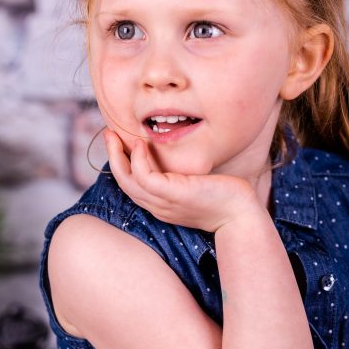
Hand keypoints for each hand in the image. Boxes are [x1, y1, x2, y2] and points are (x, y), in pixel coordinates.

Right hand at [104, 130, 261, 232]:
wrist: (241, 215)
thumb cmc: (225, 198)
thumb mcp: (196, 185)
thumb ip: (182, 175)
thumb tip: (177, 155)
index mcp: (161, 204)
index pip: (132, 185)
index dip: (121, 163)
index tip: (119, 143)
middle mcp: (158, 206)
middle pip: (123, 182)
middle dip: (112, 156)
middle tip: (108, 133)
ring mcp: (164, 202)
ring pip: (128, 180)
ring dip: (117, 155)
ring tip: (115, 134)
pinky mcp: (173, 195)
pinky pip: (145, 177)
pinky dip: (138, 160)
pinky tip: (141, 144)